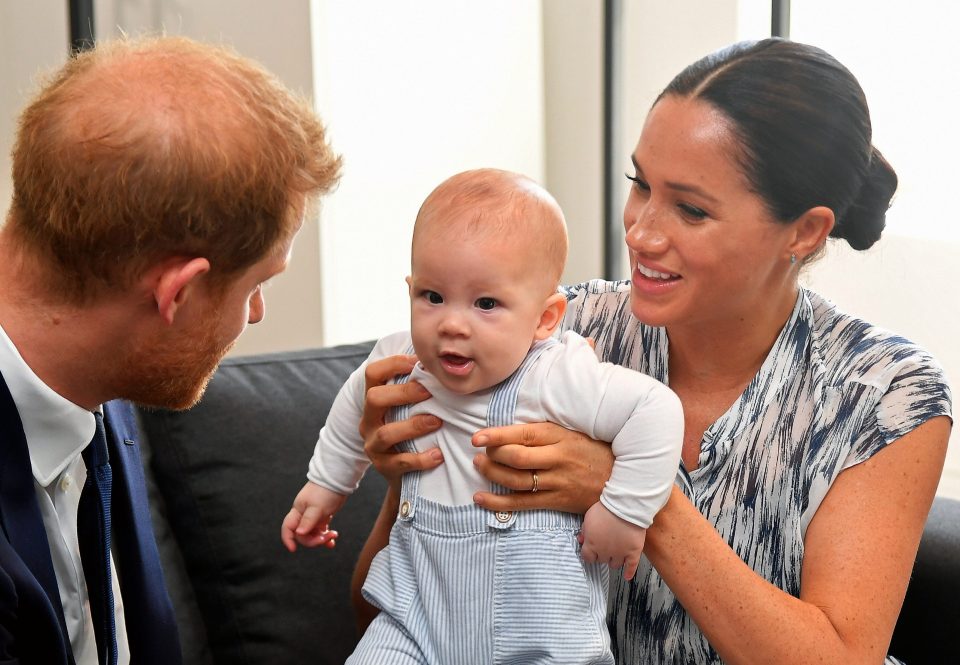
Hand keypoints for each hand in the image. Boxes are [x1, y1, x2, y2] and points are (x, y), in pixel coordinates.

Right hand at [281, 482, 345, 551]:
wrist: (337, 480)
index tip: (293, 549)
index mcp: (298, 511)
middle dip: (313, 540)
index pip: (288, 528)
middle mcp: (303, 515)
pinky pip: (321, 531)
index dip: (288, 539)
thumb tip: (299, 533)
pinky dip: (326, 536)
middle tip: (326, 537)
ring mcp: (313, 517)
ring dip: (322, 539)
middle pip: (302, 535)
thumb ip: (308, 521)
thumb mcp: (317, 507)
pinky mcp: (322, 517)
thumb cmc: (325, 491)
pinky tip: (332, 540)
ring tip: (333, 535)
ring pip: (313, 534)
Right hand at [360, 354, 443, 484]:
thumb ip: (418, 387)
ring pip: (386, 433)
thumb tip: (442, 360)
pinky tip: (439, 455)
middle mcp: (368, 420)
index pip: (373, 374)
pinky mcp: (384, 467)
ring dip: (414, 426)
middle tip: (429, 391)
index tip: (417, 361)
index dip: (392, 363)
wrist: (406, 475)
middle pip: (374, 398)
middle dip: (403, 392)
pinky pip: (400, 462)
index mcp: (374, 401)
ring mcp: (373, 445)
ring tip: (437, 422)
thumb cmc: (412, 432)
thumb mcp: (408, 408)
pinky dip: (421, 459)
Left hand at [471, 422, 613, 513]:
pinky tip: (481, 498)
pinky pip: (522, 504)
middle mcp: (558, 459)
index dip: (497, 436)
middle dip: (492, 456)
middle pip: (516, 458)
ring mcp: (558, 482)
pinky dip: (498, 502)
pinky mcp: (557, 501)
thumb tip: (511, 429)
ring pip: (516, 480)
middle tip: (479, 453)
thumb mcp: (573, 432)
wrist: (624, 480)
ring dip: (492, 474)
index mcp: (560, 437)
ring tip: (478, 467)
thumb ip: (545, 432)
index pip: (523, 434)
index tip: (477, 437)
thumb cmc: (594, 451)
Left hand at [579, 502, 646, 580]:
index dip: (589, 554)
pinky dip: (629, 572)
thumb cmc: (605, 509)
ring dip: (614, 560)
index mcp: (592, 544)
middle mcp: (605, 552)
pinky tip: (627, 576)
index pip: (587, 558)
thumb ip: (584, 531)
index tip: (591, 551)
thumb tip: (581, 540)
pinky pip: (631, 566)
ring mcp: (620, 553)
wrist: (625, 506)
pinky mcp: (633, 552)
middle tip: (605, 547)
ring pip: (615, 564)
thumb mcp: (588, 518)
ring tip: (615, 554)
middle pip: (601, 560)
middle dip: (602, 554)